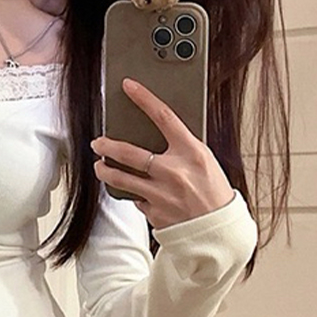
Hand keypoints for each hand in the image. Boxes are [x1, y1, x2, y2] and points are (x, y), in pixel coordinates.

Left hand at [91, 78, 233, 228]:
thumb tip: (152, 131)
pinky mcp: (154, 212)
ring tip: (100, 166)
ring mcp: (162, 194)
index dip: (144, 98)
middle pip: (128, 152)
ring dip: (104, 170)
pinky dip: (130, 192)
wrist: (218, 230)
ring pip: (119, 177)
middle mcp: (174, 171)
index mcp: (192, 152)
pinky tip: (129, 189)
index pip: (164, 117)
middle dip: (106, 145)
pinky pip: (132, 198)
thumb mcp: (204, 161)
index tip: (129, 86)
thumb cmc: (212, 191)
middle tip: (97, 142)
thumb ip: (181, 147)